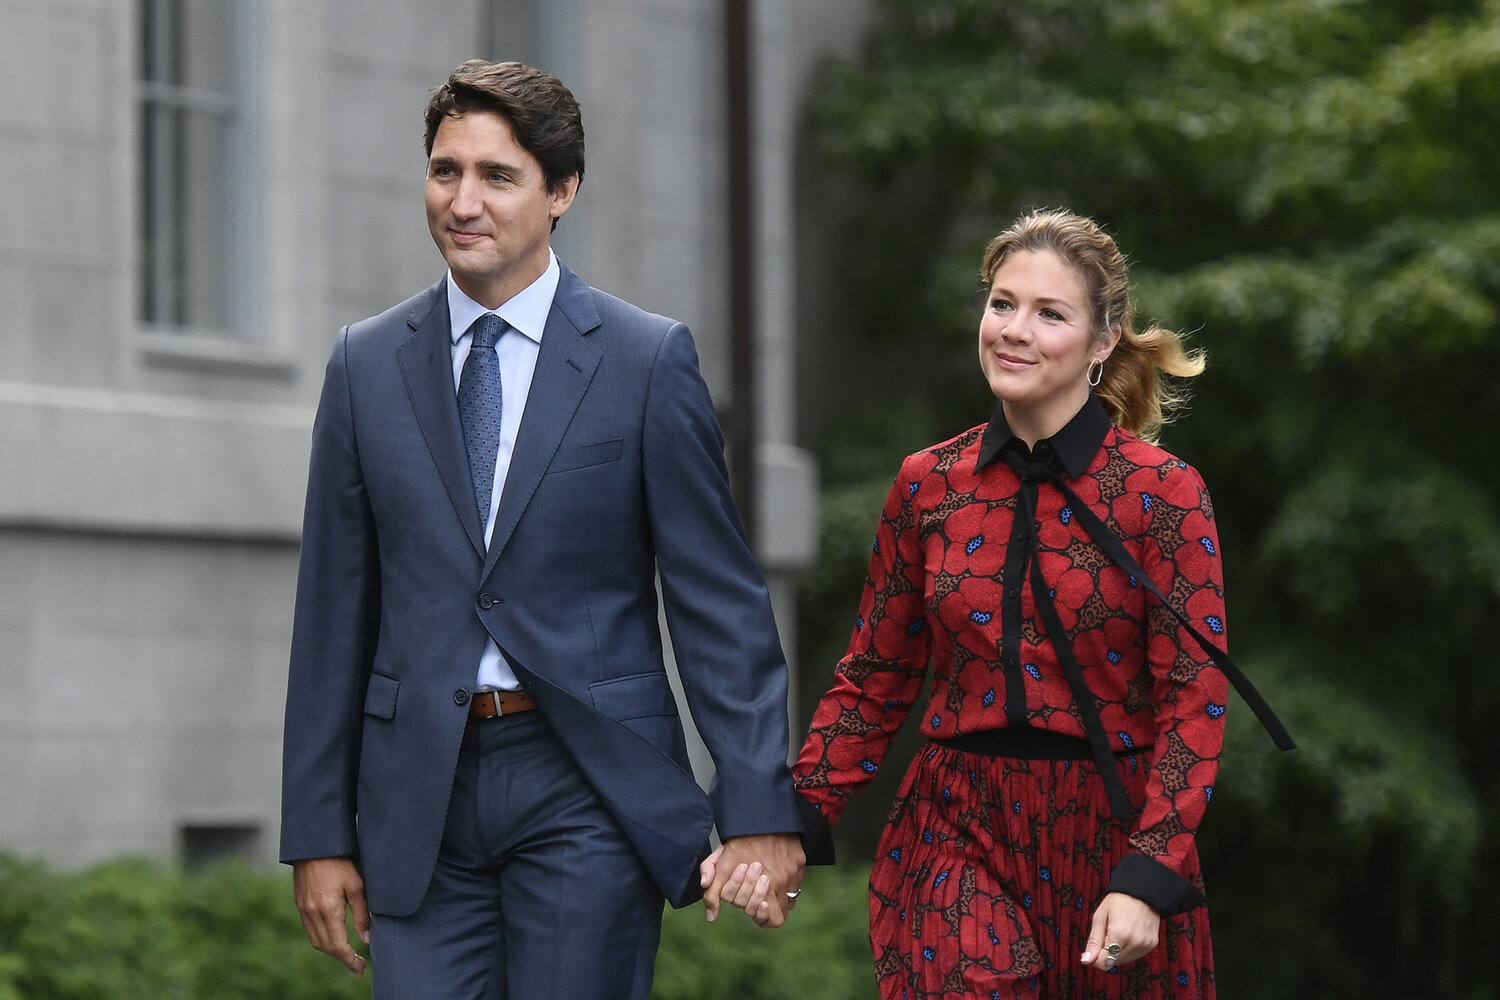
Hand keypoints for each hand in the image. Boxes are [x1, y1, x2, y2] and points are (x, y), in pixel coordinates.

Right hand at [293, 857, 369, 975]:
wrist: (315, 844)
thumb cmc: (340, 862)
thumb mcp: (357, 886)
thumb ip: (362, 914)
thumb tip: (366, 939)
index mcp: (328, 910)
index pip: (338, 946)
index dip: (350, 960)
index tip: (361, 969)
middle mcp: (312, 913)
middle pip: (326, 947)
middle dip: (342, 959)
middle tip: (358, 965)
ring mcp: (303, 909)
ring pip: (316, 941)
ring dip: (331, 951)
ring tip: (348, 955)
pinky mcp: (300, 904)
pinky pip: (310, 930)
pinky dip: (322, 939)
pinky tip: (334, 938)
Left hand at [699, 833, 804, 927]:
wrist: (761, 817)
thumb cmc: (740, 840)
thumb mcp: (720, 865)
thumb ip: (713, 893)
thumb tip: (711, 916)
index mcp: (762, 886)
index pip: (769, 920)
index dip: (757, 913)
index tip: (748, 902)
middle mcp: (781, 882)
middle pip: (779, 915)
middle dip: (764, 906)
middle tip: (754, 892)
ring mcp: (793, 873)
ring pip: (789, 902)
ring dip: (777, 899)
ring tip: (765, 887)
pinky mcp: (800, 863)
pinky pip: (796, 885)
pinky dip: (786, 885)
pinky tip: (774, 874)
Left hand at [1080, 892, 1159, 970]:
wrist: (1142, 890)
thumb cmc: (1118, 900)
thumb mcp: (1100, 917)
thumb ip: (1093, 942)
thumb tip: (1086, 961)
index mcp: (1120, 934)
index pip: (1104, 963)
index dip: (1094, 959)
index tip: (1092, 949)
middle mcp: (1135, 942)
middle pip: (1113, 963)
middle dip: (1105, 954)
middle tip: (1105, 934)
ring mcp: (1145, 944)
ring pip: (1124, 961)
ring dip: (1116, 952)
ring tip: (1117, 932)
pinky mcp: (1152, 944)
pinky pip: (1135, 955)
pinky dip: (1127, 949)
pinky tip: (1127, 934)